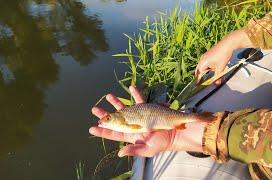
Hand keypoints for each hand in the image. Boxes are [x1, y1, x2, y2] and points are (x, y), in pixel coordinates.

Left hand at [89, 86, 205, 156]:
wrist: (174, 134)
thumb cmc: (161, 143)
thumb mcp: (147, 150)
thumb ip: (134, 150)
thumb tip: (120, 153)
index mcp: (130, 135)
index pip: (114, 133)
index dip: (103, 131)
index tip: (91, 128)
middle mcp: (132, 125)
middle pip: (115, 119)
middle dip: (105, 114)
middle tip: (94, 109)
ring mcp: (139, 116)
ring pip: (124, 108)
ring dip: (116, 102)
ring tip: (108, 95)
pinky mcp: (147, 109)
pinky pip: (140, 100)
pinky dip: (135, 94)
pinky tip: (131, 87)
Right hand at [195, 29, 252, 83]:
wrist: (227, 44)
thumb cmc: (222, 56)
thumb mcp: (220, 68)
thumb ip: (217, 77)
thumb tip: (216, 84)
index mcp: (203, 63)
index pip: (198, 74)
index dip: (198, 80)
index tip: (197, 85)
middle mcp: (202, 59)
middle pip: (199, 70)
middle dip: (200, 76)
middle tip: (201, 81)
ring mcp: (205, 56)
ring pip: (203, 66)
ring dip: (205, 71)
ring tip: (209, 75)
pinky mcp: (209, 54)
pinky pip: (206, 62)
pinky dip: (208, 67)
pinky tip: (213, 68)